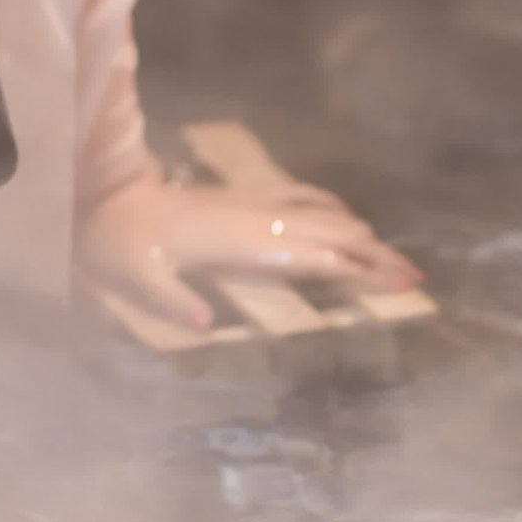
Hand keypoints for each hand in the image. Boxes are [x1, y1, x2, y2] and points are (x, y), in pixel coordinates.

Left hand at [79, 165, 425, 336]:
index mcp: (239, 242)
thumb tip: (200, 325)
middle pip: (332, 233)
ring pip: (321, 212)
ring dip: (361, 232)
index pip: (314, 256)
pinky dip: (332, 207)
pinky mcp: (243, 196)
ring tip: (395, 258)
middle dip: (377, 255)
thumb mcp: (135, 278)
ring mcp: (251, 203)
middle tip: (417, 278)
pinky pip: (300, 196)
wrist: (104, 197)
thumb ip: (169, 299)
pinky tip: (346, 217)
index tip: (399, 285)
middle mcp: (255, 218)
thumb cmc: (119, 245)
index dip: (358, 269)